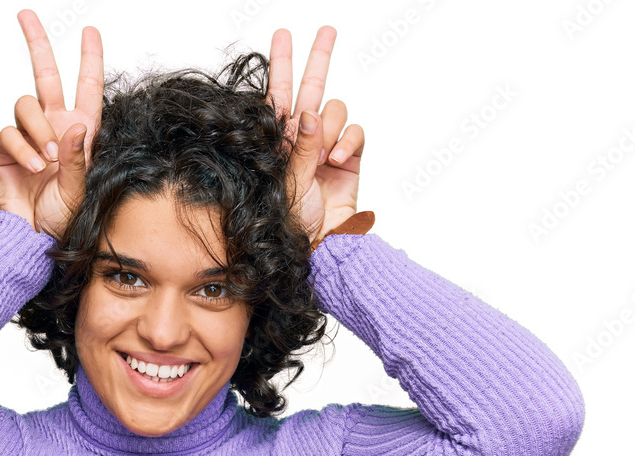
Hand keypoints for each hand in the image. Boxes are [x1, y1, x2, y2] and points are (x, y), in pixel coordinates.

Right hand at [0, 9, 103, 238]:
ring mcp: (29, 137)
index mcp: (80, 134)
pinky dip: (23, 148)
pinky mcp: (6, 150)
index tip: (90, 31)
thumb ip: (78, 158)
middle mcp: (54, 128)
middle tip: (26, 16)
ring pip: (26, 104)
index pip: (87, 89)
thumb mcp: (79, 189)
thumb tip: (76, 126)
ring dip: (39, 129)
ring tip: (49, 160)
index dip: (89, 59)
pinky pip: (9, 132)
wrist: (35, 239)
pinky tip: (34, 166)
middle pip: (46, 76)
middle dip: (37, 44)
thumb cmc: (64, 219)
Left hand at [267, 26, 364, 245]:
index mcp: (280, 142)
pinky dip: (348, 142)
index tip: (282, 35)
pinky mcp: (351, 159)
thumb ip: (301, 147)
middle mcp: (304, 141)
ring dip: (330, 129)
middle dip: (318, 60)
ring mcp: (328, 148)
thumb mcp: (288, 181)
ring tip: (323, 158)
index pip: (279, 96)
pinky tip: (337, 161)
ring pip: (335, 111)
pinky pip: (355, 133)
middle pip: (311, 89)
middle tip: (326, 31)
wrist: (319, 246)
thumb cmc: (292, 221)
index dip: (280, 65)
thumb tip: (307, 113)